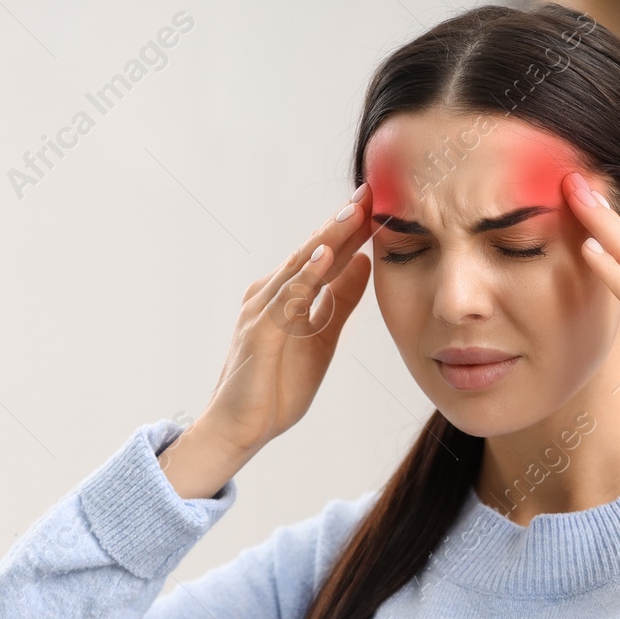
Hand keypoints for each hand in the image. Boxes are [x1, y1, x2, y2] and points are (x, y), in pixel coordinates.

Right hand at [196, 184, 376, 460]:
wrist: (242, 428)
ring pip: (300, 267)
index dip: (349, 229)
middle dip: (341, 222)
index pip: (323, 254)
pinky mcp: (259, 332)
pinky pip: (287, 298)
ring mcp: (262, 310)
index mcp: (287, 294)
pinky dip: (306, 275)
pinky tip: (325, 256)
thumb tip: (364, 261)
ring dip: (326, 238)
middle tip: (369, 191)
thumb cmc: (277, 386)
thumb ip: (339, 300)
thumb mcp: (322, 336)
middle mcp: (271, 294)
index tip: (377, 202)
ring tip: (352, 212)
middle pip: (311, 250)